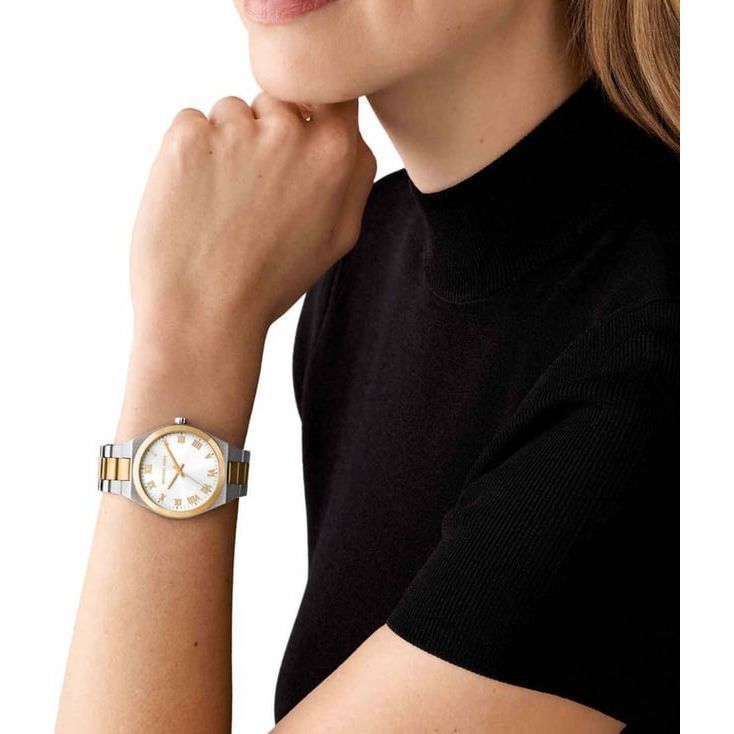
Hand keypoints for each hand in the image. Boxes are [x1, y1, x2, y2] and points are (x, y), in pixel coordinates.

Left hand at [130, 93, 376, 356]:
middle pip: (275, 101)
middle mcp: (290, 130)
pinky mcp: (188, 137)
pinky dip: (189, 154)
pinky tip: (195, 200)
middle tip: (253, 195)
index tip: (293, 140)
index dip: (307, 110)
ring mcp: (236, 130)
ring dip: (224, 146)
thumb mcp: (338, 237)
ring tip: (223, 206)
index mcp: (335, 152)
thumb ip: (354, 175)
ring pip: (230, 113)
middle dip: (264, 133)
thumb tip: (350, 132)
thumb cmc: (271, 280)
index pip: (329, 89)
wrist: (206, 313)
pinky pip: (191, 124)